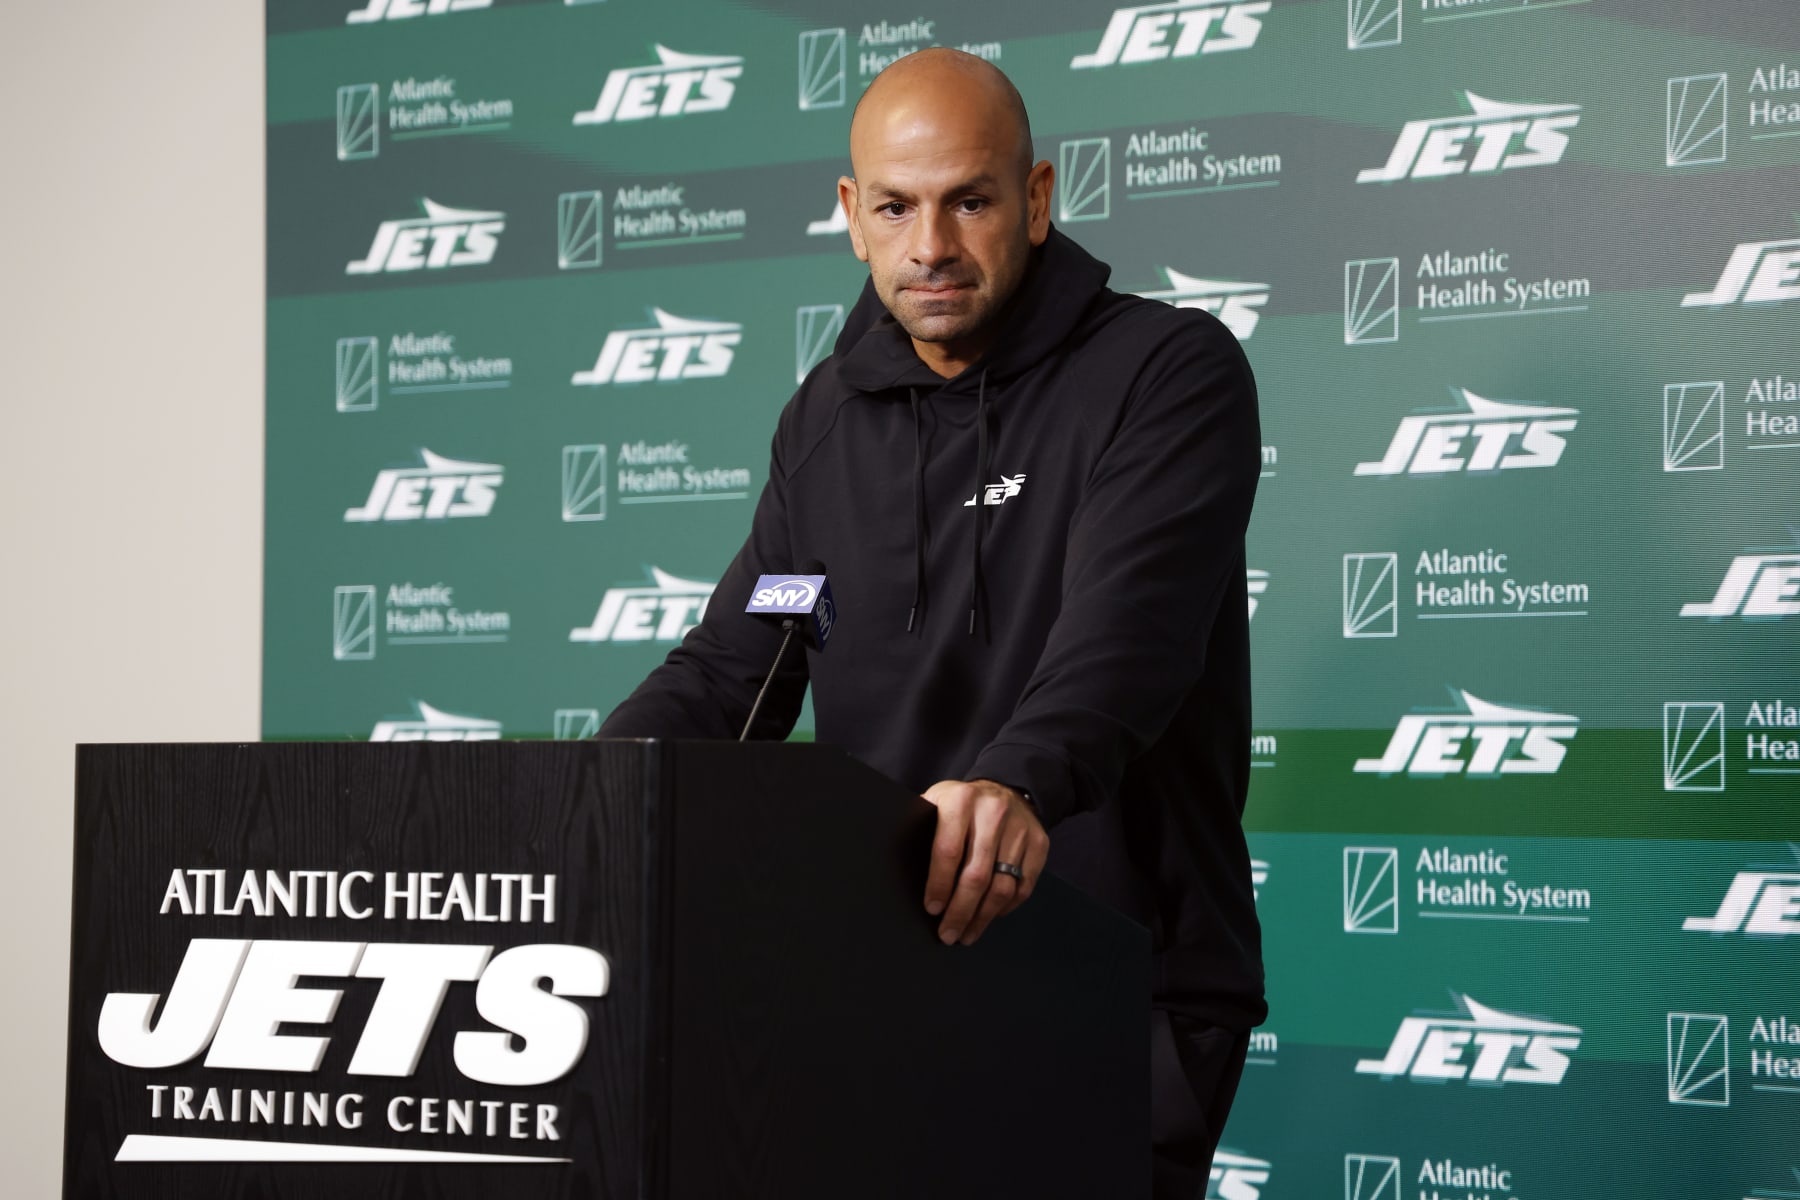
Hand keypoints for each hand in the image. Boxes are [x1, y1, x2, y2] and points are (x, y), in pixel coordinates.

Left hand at [920, 779, 1048, 945]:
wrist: (1006, 787)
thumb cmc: (962, 804)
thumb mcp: (937, 802)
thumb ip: (923, 828)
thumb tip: (900, 871)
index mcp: (961, 801)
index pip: (948, 851)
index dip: (939, 885)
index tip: (932, 909)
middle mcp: (993, 812)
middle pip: (977, 875)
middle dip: (960, 911)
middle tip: (948, 933)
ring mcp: (1020, 829)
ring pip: (1002, 886)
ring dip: (983, 917)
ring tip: (967, 933)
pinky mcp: (1039, 842)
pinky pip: (1023, 886)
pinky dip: (1006, 907)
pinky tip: (990, 915)